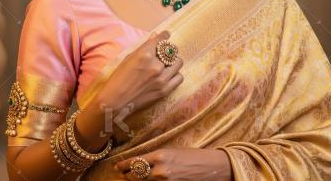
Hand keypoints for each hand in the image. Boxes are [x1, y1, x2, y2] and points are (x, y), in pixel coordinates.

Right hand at [92, 31, 183, 124]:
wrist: (115, 102)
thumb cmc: (118, 79)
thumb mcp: (128, 58)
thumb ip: (144, 47)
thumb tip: (155, 35)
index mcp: (144, 54)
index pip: (161, 39)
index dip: (165, 36)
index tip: (166, 35)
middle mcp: (155, 65)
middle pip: (172, 51)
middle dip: (168, 51)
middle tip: (163, 54)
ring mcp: (161, 78)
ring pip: (178, 63)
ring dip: (173, 62)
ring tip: (166, 65)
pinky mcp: (165, 90)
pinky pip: (179, 77)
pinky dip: (175, 75)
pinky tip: (167, 76)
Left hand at [111, 148, 231, 179]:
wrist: (213, 167)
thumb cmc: (194, 157)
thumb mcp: (173, 152)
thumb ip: (156, 159)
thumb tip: (142, 163)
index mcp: (160, 156)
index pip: (134, 162)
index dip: (123, 166)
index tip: (116, 167)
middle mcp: (160, 171)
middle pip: (134, 177)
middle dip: (126, 176)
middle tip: (122, 175)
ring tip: (130, 179)